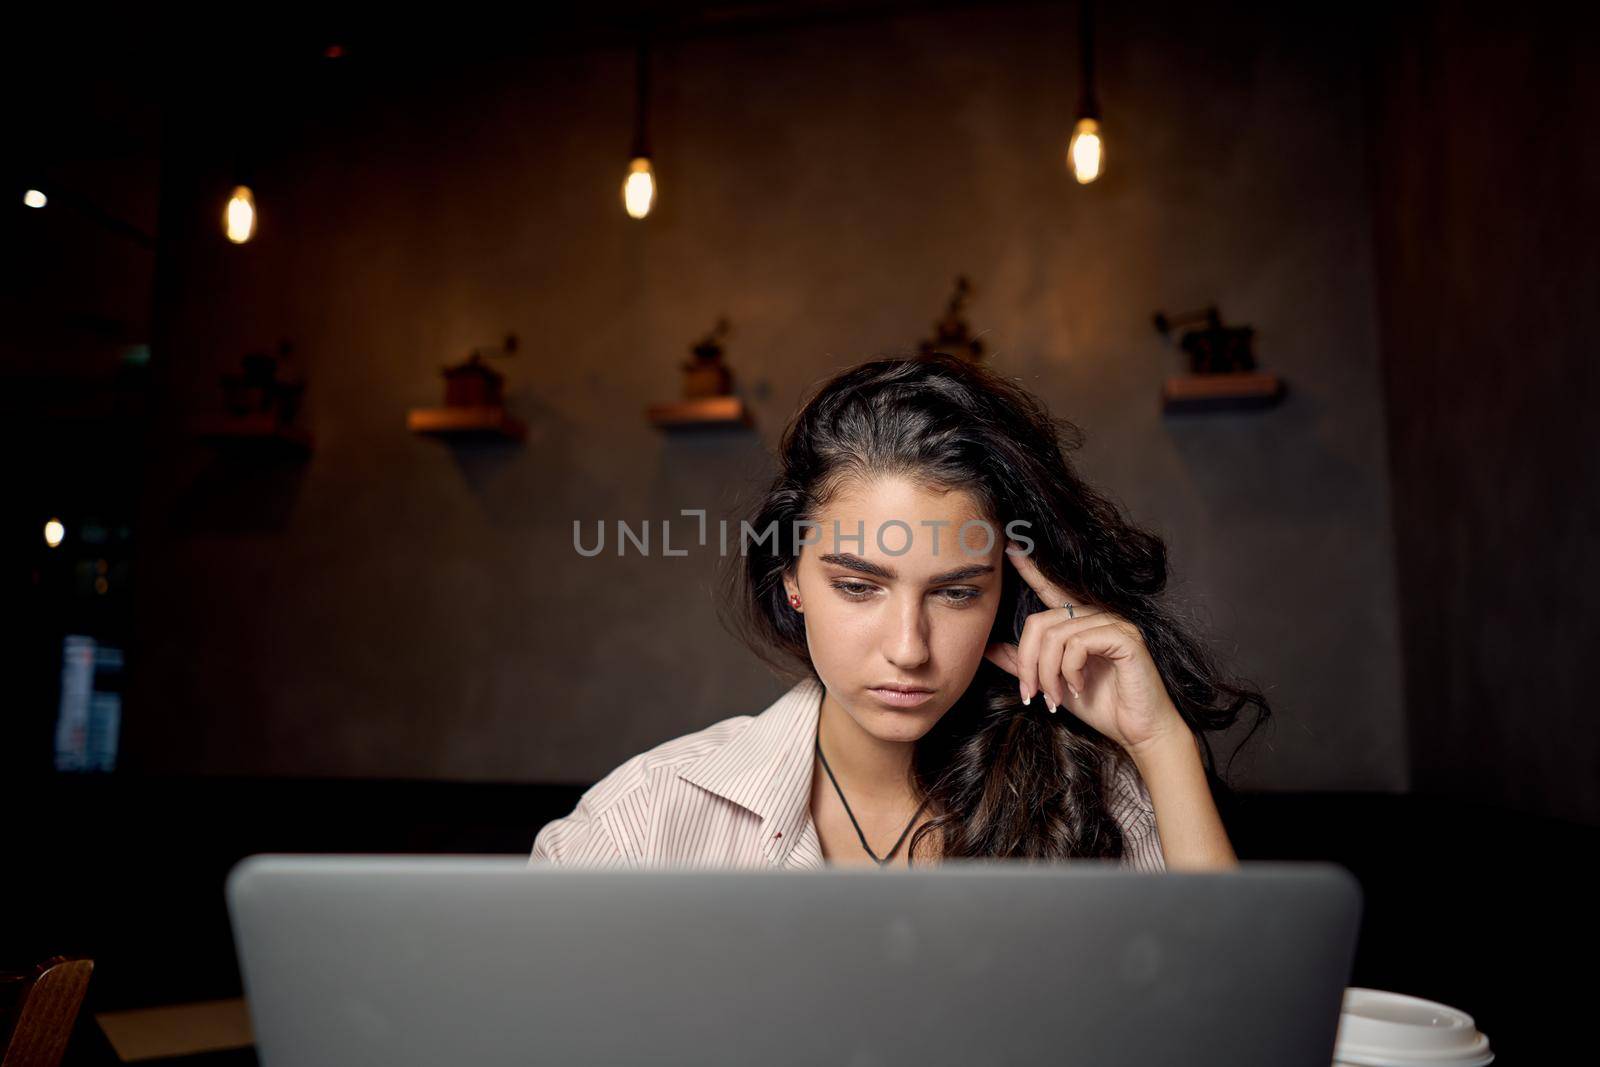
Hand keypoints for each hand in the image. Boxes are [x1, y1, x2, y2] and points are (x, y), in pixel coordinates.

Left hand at [983, 539, 1186, 755]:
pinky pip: (1078, 643)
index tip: (1010, 548)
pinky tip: (1079, 687)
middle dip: (1028, 663)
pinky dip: (1070, 671)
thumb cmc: (1103, 707)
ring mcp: (1113, 623)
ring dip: (1048, 674)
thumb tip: (989, 648)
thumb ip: (1025, 664)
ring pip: (1056, 636)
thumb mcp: (1054, 684)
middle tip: (1031, 695)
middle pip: (1040, 622)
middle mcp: (1097, 616)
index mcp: (1080, 623)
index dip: (1030, 570)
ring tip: (1056, 698)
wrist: (1140, 731)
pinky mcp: (1125, 637)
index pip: (1050, 590)